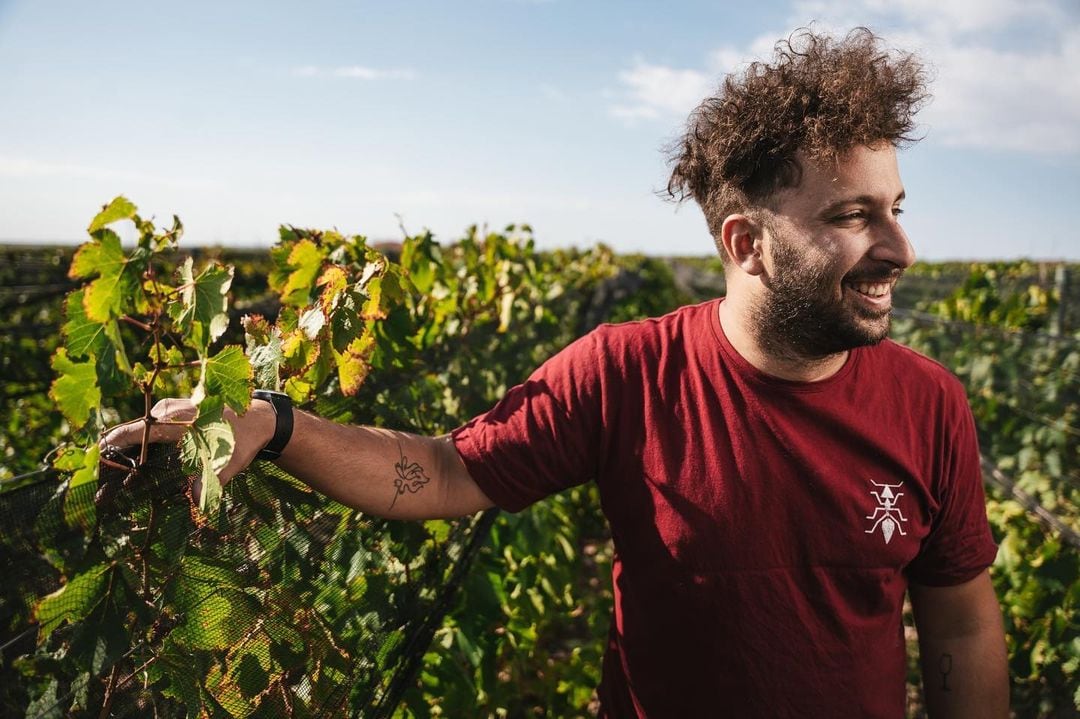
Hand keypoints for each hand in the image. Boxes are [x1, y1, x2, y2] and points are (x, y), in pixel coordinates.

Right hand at [100, 397, 276, 489]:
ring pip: (138, 436)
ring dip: (126, 458)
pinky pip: (148, 434)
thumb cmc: (243, 438)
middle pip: (131, 436)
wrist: (259, 420)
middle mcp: (167, 413)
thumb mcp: (229, 461)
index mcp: (176, 420)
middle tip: (101, 493)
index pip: (135, 432)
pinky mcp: (172, 419)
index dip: (112, 446)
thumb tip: (199, 505)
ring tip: (112, 488)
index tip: (95, 463)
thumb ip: (211, 481)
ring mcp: (168, 414)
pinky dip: (139, 451)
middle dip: (115, 461)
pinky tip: (134, 474)